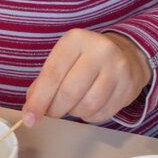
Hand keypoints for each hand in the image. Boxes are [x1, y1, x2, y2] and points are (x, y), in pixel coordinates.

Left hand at [23, 28, 150, 125]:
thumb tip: (30, 110)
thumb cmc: (85, 58)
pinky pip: (102, 113)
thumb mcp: (63, 58)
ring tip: (72, 105)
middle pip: (70, 92)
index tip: (28, 118)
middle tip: (51, 111)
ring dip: (74, 112)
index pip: (53, 74)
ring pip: (87, 105)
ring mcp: (117, 69)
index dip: (39, 100)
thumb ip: (44, 81)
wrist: (125, 54)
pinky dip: (89, 116)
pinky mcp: (128, 87)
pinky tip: (87, 107)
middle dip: (55, 109)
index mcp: (76, 39)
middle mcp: (99, 51)